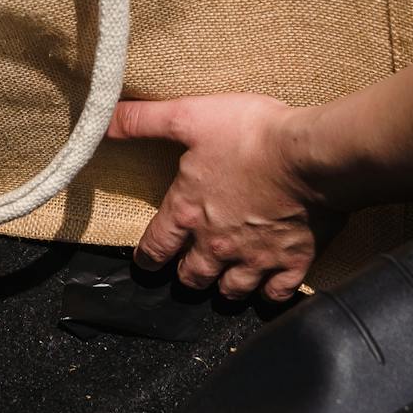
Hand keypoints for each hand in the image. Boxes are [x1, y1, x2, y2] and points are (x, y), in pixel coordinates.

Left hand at [107, 92, 331, 298]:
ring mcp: (256, 258)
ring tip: (224, 285)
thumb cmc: (249, 134)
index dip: (148, 257)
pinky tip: (267, 290)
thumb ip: (143, 122)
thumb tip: (103, 121)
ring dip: (225, 289)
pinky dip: (268, 295)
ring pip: (231, 291)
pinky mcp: (292, 262)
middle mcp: (216, 244)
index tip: (147, 263)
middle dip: (187, 275)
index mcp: (188, 212)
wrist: (309, 154)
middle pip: (192, 277)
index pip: (156, 247)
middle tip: (187, 273)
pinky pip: (275, 294)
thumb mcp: (189, 117)